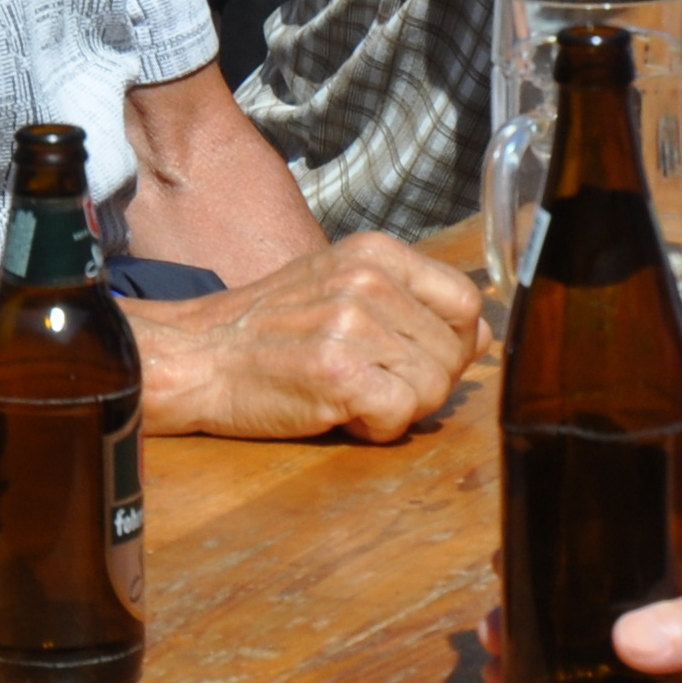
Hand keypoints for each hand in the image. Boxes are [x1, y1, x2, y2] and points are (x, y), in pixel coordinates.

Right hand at [138, 233, 479, 442]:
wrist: (199, 356)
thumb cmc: (269, 329)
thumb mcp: (341, 287)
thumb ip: (411, 303)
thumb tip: (482, 336)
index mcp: (376, 253)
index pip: (466, 302)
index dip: (454, 342)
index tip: (415, 358)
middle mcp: (369, 281)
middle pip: (454, 352)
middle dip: (423, 383)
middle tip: (372, 383)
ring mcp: (353, 325)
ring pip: (433, 388)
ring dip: (399, 407)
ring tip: (352, 395)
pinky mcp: (338, 374)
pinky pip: (401, 415)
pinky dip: (377, 429)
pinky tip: (342, 415)